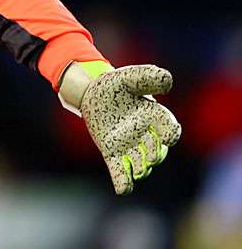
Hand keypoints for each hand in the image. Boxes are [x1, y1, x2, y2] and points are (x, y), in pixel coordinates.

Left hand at [76, 63, 181, 193]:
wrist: (93, 92)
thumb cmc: (117, 84)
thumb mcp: (131, 76)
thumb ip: (150, 76)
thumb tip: (168, 82)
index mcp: (155, 117)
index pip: (170, 129)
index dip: (171, 134)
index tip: (168, 137)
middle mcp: (146, 135)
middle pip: (156, 150)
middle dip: (155, 154)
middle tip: (152, 156)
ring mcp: (129, 145)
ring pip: (140, 163)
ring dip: (141, 170)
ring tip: (139, 172)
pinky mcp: (112, 152)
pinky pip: (119, 171)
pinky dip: (123, 182)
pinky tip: (123, 189)